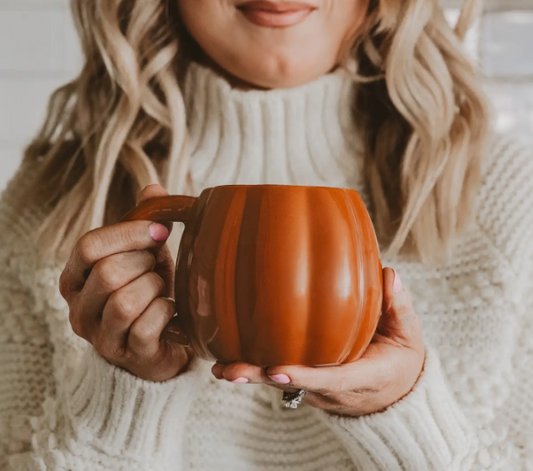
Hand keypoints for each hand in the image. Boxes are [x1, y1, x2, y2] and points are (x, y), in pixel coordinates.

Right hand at [59, 183, 193, 382]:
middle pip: (108, 273)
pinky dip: (165, 312)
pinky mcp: (126, 355)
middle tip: (158, 268)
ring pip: (124, 302)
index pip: (88, 246)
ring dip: (154, 289)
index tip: (160, 232)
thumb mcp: (146, 254)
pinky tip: (170, 311)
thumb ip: (145, 223)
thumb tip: (154, 189)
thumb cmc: (149, 291)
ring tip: (161, 290)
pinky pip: (146, 327)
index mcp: (76, 278)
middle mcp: (79, 308)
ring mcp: (100, 337)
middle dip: (145, 264)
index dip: (128, 234)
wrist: (161, 341)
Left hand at [211, 267, 425, 416]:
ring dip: (251, 374)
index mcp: (361, 377)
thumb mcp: (409, 335)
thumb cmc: (399, 358)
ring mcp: (317, 388)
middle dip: (261, 378)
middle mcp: (332, 387)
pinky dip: (256, 366)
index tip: (276, 370)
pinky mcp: (307, 381)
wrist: (394, 391)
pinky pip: (279, 374)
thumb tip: (389, 276)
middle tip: (230, 371)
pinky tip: (229, 354)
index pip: (330, 379)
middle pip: (293, 385)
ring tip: (219, 366)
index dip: (303, 376)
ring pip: (280, 382)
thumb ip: (399, 307)